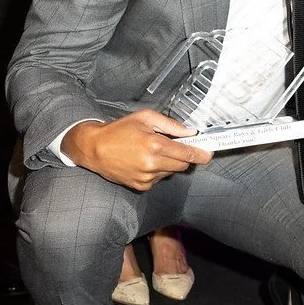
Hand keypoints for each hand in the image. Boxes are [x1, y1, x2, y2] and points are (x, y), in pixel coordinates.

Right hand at [61, 108, 212, 190]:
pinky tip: (144, 161)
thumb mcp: (145, 118)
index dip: (201, 154)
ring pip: (171, 172)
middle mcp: (152, 164)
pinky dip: (157, 171)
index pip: (187, 154)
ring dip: (168, 163)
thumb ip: (171, 125)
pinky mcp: (141, 186)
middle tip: (175, 146)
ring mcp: (146, 177)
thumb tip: (190, 132)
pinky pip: (159, 179)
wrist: (95, 149)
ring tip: (152, 151)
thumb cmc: (119, 130)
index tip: (209, 153)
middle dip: (184, 156)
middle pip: (182, 165)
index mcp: (155, 145)